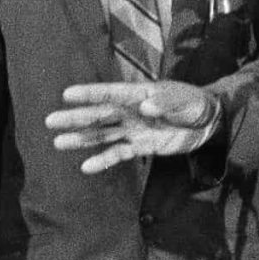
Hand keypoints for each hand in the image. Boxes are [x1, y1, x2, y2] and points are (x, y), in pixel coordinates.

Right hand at [47, 80, 220, 170]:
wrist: (208, 122)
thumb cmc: (193, 103)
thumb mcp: (182, 99)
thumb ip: (165, 102)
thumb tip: (145, 108)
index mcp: (139, 94)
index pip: (110, 92)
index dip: (89, 93)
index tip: (66, 95)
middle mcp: (131, 111)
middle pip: (99, 114)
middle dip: (75, 118)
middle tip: (50, 121)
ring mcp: (134, 129)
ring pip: (103, 134)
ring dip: (81, 139)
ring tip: (58, 142)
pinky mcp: (142, 147)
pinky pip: (119, 153)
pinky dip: (103, 160)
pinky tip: (86, 167)